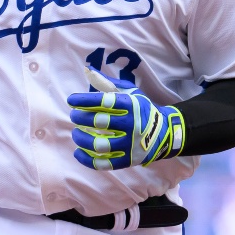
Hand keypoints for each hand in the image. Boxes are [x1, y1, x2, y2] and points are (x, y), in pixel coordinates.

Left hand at [68, 68, 184, 169]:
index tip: (71, 100)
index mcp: (132, 106)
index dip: (84, 100)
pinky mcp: (128, 161)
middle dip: (81, 118)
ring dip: (82, 139)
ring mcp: (130, 145)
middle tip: (74, 116)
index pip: (104, 102)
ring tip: (76, 133)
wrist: (164, 132)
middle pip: (100, 122)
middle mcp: (132, 125)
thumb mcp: (130, 92)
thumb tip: (87, 70)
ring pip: (100, 145)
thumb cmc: (141, 109)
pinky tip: (78, 152)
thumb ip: (107, 83)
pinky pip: (104, 164)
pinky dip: (88, 160)